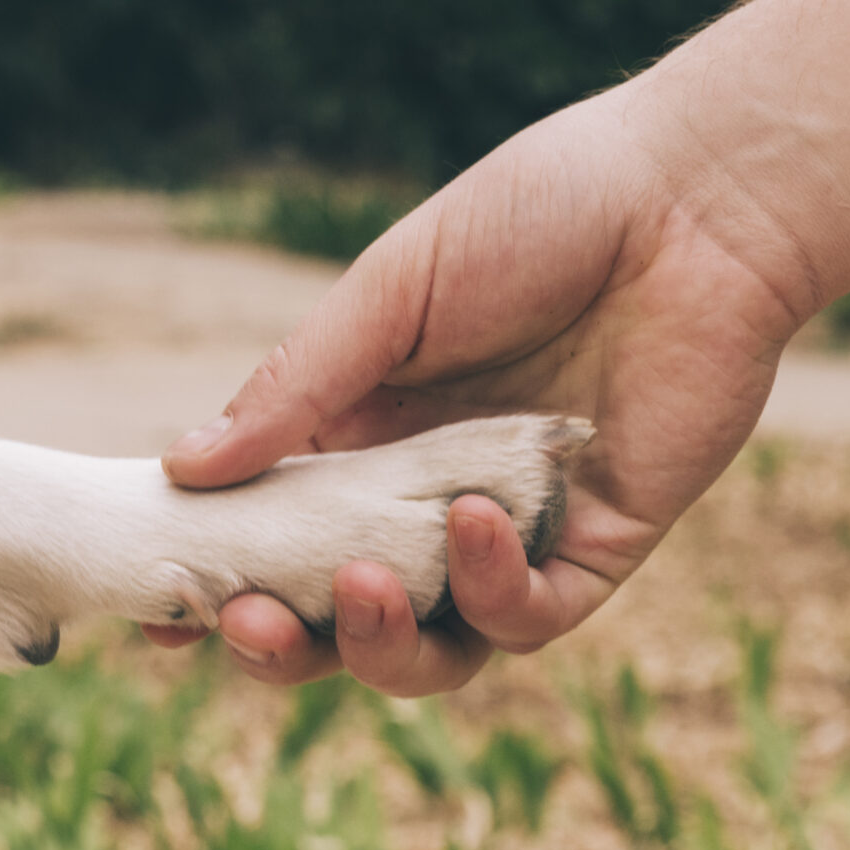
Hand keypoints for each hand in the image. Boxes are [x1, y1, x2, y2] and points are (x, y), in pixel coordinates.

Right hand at [146, 82, 809, 693]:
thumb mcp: (389, 295)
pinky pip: (534, 616)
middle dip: (283, 644)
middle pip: (341, 618)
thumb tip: (179, 470)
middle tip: (245, 624)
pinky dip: (493, 592)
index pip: (275, 540)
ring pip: (436, 649)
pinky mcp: (598, 547)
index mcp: (362, 438)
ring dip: (379, 645)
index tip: (157, 617)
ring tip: (357, 591)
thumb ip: (295, 388)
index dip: (218, 585)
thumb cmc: (536, 216)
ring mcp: (514, 533)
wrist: (692, 199)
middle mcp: (427, 500)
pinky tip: (474, 524)